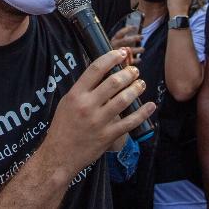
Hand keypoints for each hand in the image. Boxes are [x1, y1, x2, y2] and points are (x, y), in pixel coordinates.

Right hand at [41, 49, 154, 177]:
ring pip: (123, 99)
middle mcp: (87, 106)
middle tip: (135, 71)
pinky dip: (142, 113)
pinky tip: (150, 106)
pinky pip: (129, 122)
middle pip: (113, 82)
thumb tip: (102, 73)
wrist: (58, 156)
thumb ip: (83, 89)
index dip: (111, 58)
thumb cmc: (63, 127)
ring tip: (141, 83)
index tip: (121, 53)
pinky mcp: (107, 136)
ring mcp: (98, 121)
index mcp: (76, 95)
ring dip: (136, 89)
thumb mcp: (67, 102)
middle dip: (128, 73)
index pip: (95, 69)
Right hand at [110, 26, 143, 64]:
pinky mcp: (120, 63)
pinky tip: (139, 59)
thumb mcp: (116, 44)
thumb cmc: (115, 53)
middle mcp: (114, 47)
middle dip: (134, 38)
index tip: (135, 27)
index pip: (120, 33)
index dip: (128, 29)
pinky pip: (130, 61)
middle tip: (141, 37)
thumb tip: (135, 32)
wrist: (108, 65)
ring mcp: (117, 55)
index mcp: (113, 41)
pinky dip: (136, 60)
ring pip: (129, 51)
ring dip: (137, 49)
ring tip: (142, 49)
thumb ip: (123, 40)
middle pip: (125, 40)